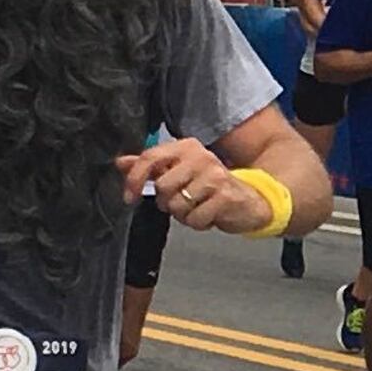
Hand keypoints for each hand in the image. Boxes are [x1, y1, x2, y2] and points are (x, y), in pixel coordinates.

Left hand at [123, 131, 268, 232]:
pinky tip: (209, 215)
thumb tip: (121, 162)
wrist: (250, 200)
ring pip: (177, 205)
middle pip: (162, 187)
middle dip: (167, 203)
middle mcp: (201, 157)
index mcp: (187, 147)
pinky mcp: (224, 196)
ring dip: (184, 215)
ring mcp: (214, 176)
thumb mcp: (181, 171)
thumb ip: (151, 167)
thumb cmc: (212, 186)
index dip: (134, 179)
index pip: (150, 157)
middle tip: (183, 201)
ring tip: (197, 208)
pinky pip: (194, 219)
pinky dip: (198, 223)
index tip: (128, 197)